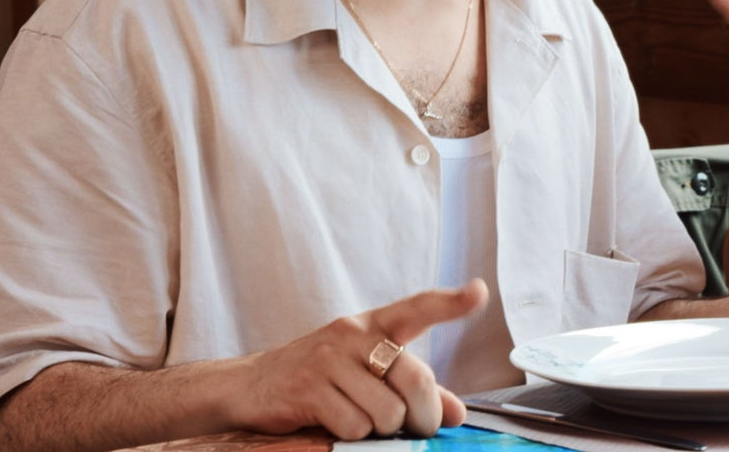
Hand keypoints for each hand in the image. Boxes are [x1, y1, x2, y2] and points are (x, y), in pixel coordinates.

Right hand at [225, 281, 485, 439]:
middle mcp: (352, 335)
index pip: (418, 307)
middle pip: (415, 378)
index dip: (450, 303)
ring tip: (362, 421)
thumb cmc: (319, 378)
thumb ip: (413, 390)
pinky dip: (352, 435)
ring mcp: (329, 360)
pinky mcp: (308, 389)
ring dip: (382, 430)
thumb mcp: (366, 374)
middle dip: (425, 414)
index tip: (478, 292)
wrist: (250, 385)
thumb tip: (456, 413)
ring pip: (386, 411)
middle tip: (419, 428)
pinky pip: (354, 426)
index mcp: (373, 325)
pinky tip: (335, 424)